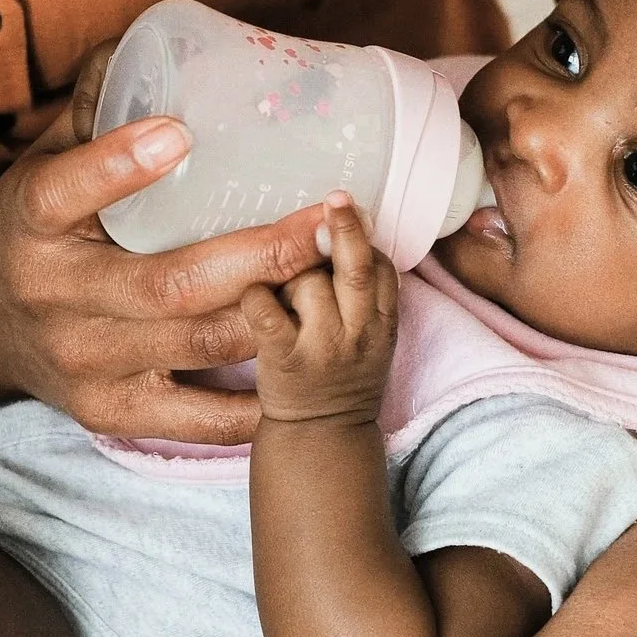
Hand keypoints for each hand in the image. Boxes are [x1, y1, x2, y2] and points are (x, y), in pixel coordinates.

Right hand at [0, 44, 327, 443]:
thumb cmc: (33, 227)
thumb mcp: (41, 159)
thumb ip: (94, 108)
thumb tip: (148, 40)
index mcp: (30, 223)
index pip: (63, 192)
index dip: (118, 164)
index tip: (178, 130)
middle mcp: (53, 299)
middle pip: (166, 286)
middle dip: (258, 256)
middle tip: (326, 221)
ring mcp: (83, 363)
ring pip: (198, 345)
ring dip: (277, 315)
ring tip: (336, 277)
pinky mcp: (108, 413)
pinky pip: (197, 419)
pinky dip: (257, 398)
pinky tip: (307, 363)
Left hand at [240, 194, 395, 425]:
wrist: (322, 438)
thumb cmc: (341, 377)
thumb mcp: (371, 338)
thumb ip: (363, 293)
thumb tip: (340, 231)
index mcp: (382, 323)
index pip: (382, 268)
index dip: (362, 240)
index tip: (343, 214)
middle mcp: (358, 333)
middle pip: (355, 269)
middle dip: (345, 230)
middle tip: (335, 198)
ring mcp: (323, 347)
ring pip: (305, 283)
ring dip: (288, 278)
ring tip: (284, 298)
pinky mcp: (284, 360)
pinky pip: (264, 310)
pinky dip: (255, 296)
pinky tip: (254, 299)